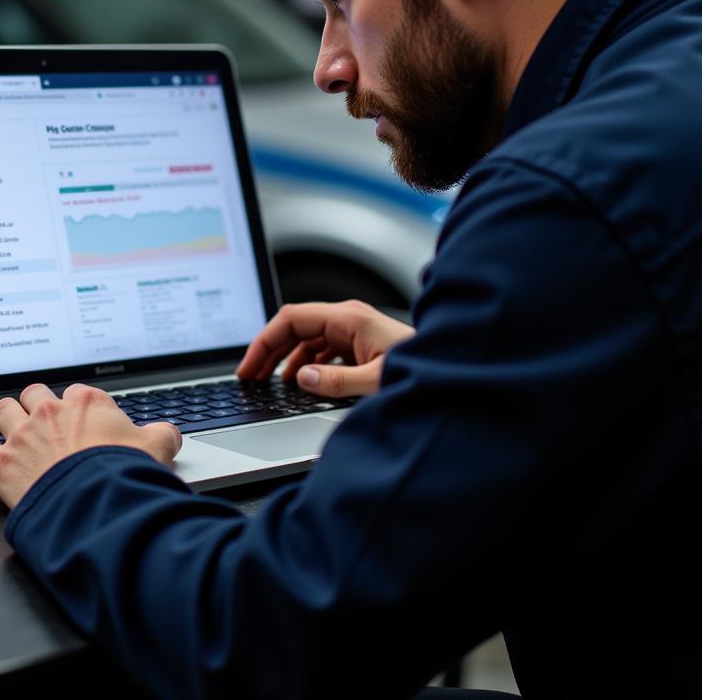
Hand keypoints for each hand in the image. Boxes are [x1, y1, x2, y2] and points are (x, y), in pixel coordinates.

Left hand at [0, 382, 181, 509]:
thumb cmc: (125, 473)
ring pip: (1, 410)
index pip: (76, 392)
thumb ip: (163, 434)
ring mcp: (24, 436)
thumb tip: (169, 435)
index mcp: (87, 402)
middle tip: (45, 426)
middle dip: (37, 407)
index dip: (79, 409)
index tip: (84, 424)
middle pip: (34, 393)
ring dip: (5, 421)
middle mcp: (51, 412)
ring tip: (12, 435)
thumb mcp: (159, 447)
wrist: (98, 504)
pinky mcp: (3, 463)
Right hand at [235, 300, 413, 397]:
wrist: (451, 368)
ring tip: (272, 384)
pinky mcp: (361, 345)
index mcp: (349, 319)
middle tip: (251, 378)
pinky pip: (323, 349)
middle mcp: (349, 319)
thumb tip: (302, 379)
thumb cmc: (424, 369)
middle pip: (295, 327)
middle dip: (270, 351)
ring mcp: (355, 331)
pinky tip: (302, 383)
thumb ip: (337, 381)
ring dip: (287, 359)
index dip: (265, 341)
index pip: (291, 319)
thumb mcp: (376, 381)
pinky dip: (307, 364)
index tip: (250, 366)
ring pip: (308, 339)